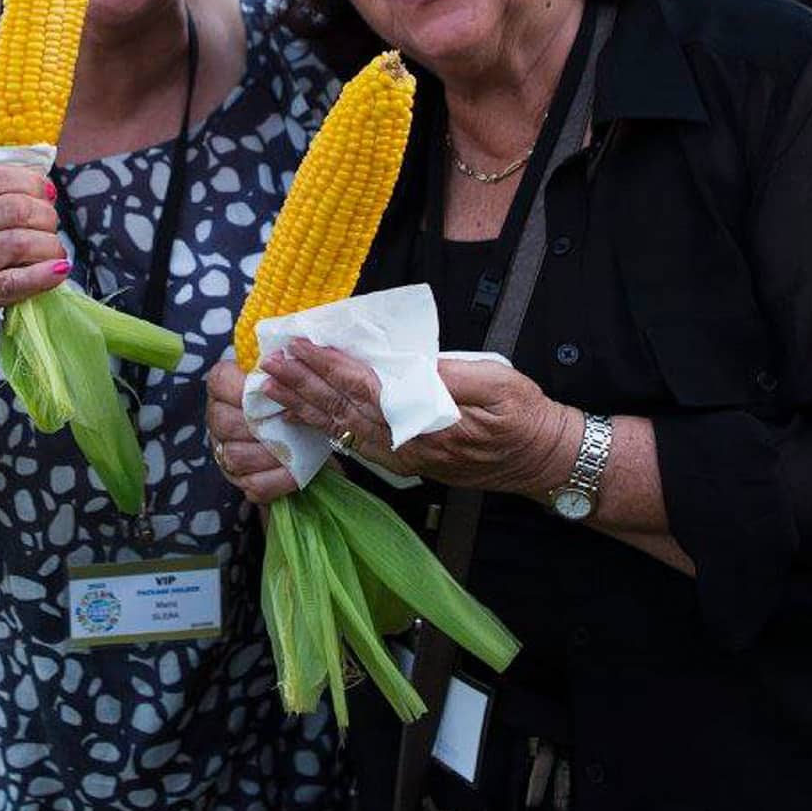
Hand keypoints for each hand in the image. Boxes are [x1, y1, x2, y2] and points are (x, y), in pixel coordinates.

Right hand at [0, 165, 67, 369]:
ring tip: (54, 253)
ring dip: (50, 246)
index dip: (30, 182)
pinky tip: (58, 271)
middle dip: (46, 216)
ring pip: (19, 242)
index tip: (46, 195)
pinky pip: (14, 281)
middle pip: (15, 208)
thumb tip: (41, 186)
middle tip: (50, 229)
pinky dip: (43, 275)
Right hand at [205, 359, 298, 505]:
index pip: (220, 382)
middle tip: (288, 421)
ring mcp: (225, 450)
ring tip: (295, 448)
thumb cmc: (294, 394)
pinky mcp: (240, 478)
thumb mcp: (289, 372)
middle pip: (226, 423)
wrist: (307, 428)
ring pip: (236, 456)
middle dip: (260, 425)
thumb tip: (294, 343)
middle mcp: (217, 418)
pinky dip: (277, 480)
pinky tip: (295, 472)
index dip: (244, 388)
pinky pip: (253, 485)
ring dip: (269, 454)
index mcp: (222, 385)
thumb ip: (285, 361)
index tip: (270, 388)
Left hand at [258, 340, 577, 499]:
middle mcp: (408, 447)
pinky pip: (356, 446)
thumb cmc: (525, 417)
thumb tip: (408, 364)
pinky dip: (326, 428)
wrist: (542, 461)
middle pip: (345, 411)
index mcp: (428, 423)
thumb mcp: (499, 385)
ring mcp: (404, 459)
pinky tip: (306, 417)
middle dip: (305, 385)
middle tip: (270, 364)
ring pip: (344, 431)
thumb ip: (451, 375)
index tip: (300, 347)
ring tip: (273, 389)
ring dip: (307, 407)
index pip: (366, 390)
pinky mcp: (405, 463)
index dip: (329, 368)